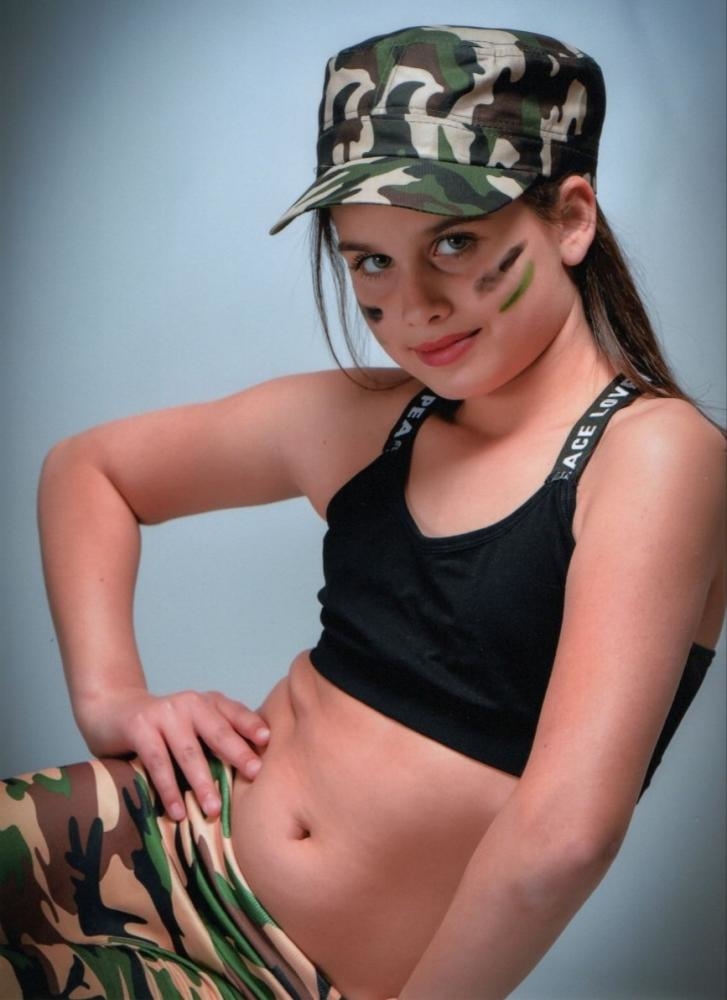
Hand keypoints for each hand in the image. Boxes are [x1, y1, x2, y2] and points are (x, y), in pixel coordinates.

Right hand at [76, 687, 269, 819]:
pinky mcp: (140, 728)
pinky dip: (168, 789)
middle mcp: (188, 703)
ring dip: (202, 782)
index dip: (251, 725)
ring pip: (188, 751)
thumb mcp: (191, 723)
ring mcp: (163, 714)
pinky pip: (157, 762)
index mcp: (206, 702)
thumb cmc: (161, 725)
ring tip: (214, 809)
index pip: (234, 712)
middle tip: (255, 774)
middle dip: (237, 753)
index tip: (268, 741)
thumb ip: (214, 735)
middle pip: (217, 730)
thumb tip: (253, 768)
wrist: (110, 708)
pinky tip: (177, 811)